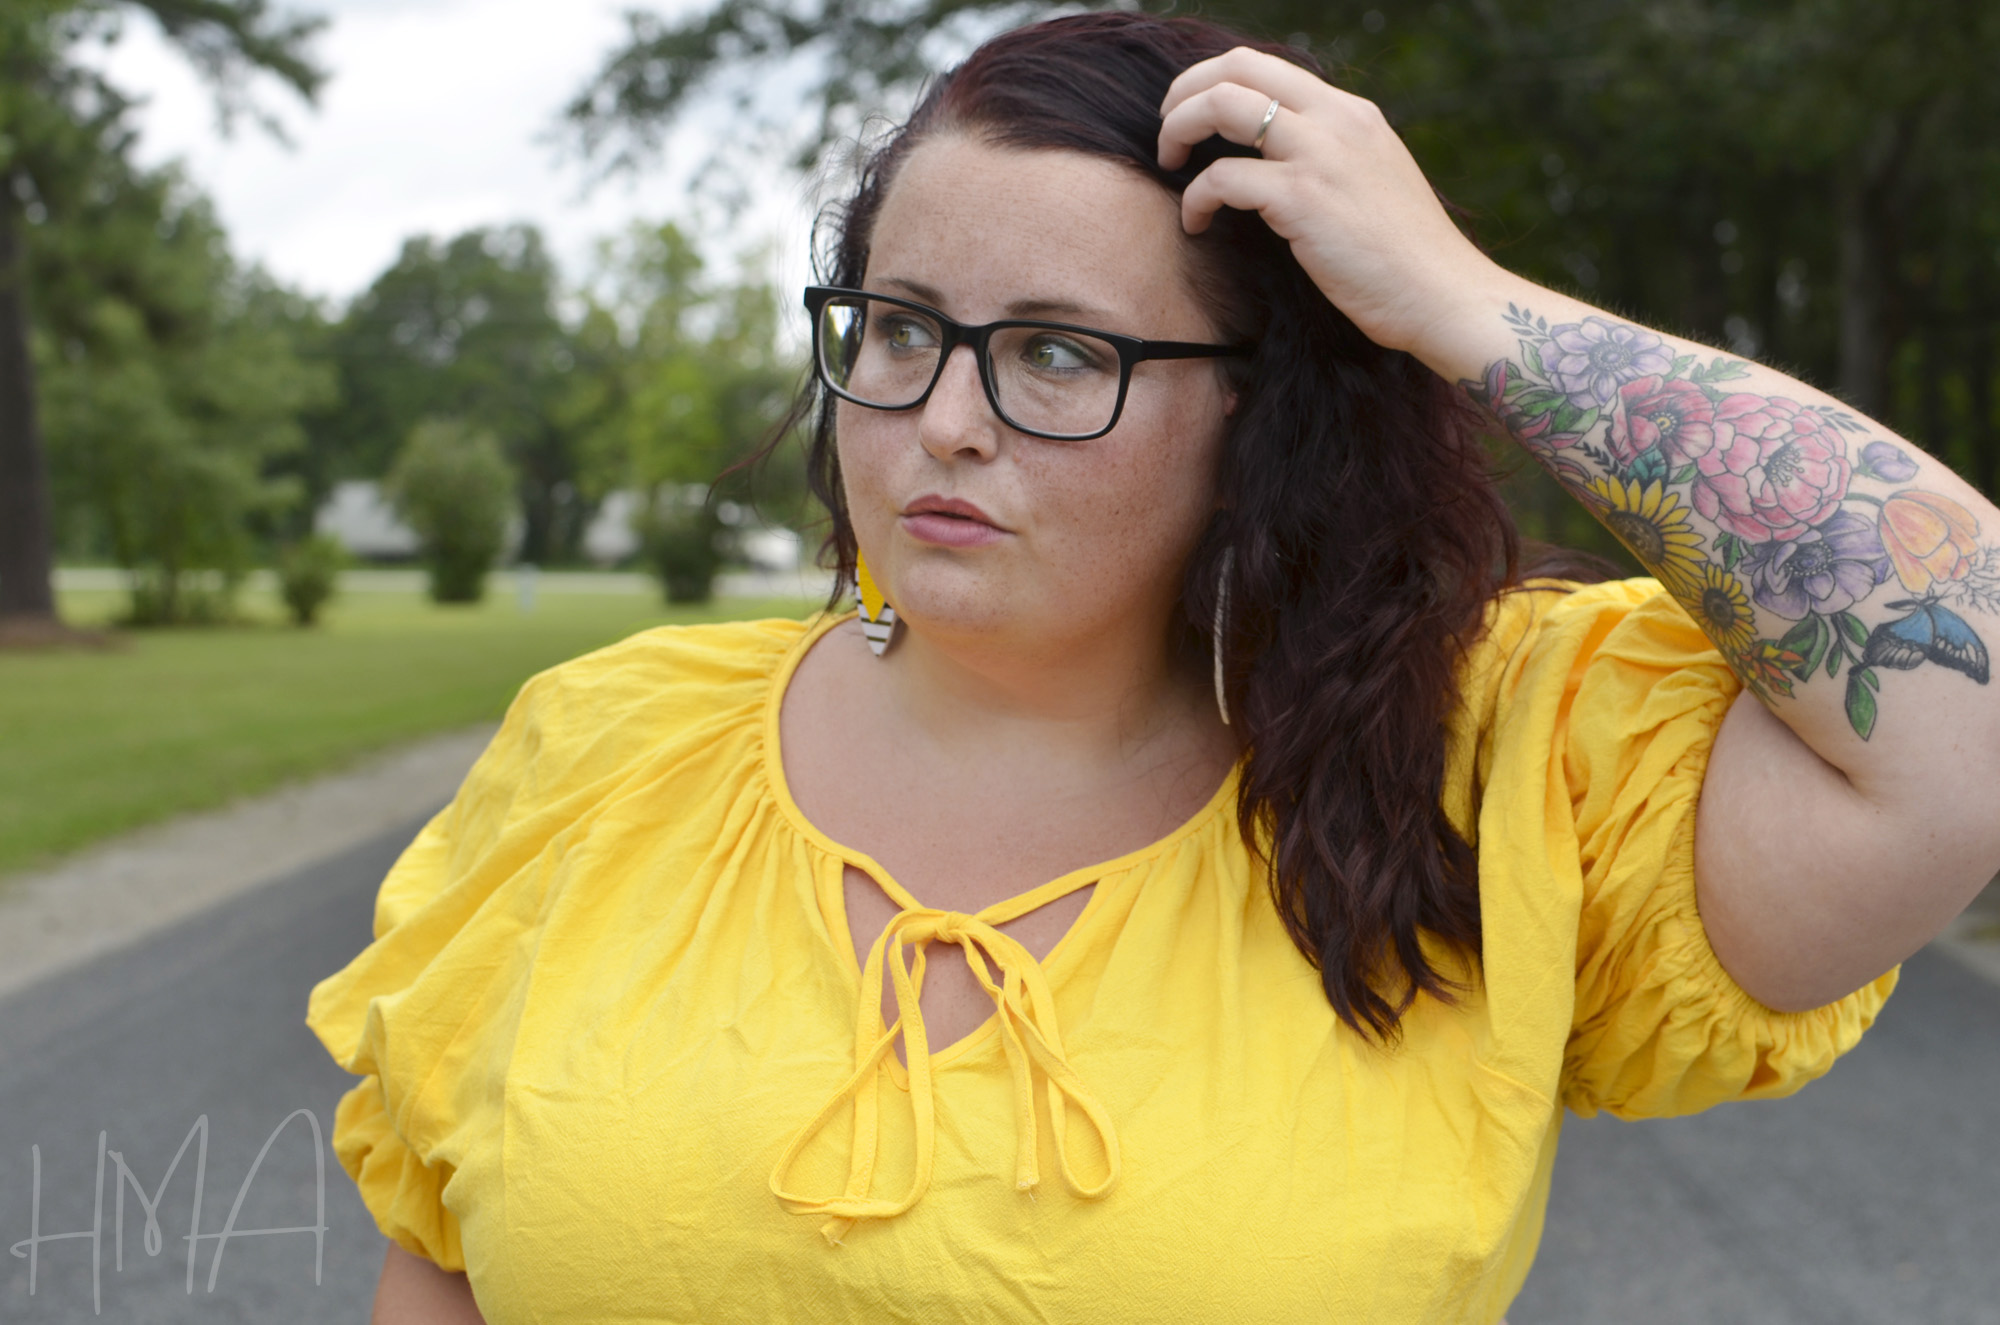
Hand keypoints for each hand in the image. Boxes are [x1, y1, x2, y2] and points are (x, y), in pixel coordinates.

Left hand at [1157, 46, 1504, 359]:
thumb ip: (1328, 159)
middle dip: (1185, 92)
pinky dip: (1195, 199)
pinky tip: (1196, 224)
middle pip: (1237, 67)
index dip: (1213, 81)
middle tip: (1167, 133)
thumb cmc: (1403, 258)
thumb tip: (1274, 160)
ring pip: (1221, 105)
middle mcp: (1336, 119)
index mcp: (1351, 113)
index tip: (1192, 115)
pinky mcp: (1303, 198)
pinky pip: (1221, 177)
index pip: (1265, 65)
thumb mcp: (1370, 183)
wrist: (1443, 295)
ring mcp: (1319, 154)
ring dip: (1178, 130)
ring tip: (1168, 164)